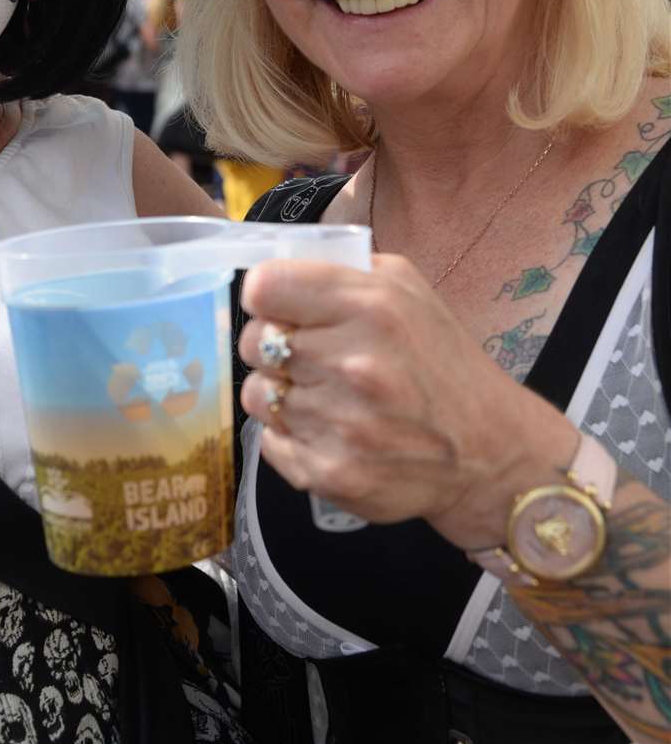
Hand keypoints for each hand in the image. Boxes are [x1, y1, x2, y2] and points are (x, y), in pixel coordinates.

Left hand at [238, 253, 577, 550]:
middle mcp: (352, 364)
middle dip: (272, 345)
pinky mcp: (330, 473)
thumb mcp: (410, 291)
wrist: (490, 454)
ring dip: (280, 392)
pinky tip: (329, 431)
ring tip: (322, 396)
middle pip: (253, 341)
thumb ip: (344, 270)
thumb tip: (279, 270)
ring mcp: (339, 424)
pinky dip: (291, 435)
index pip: (263, 287)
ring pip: (257, 394)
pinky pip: (270, 440)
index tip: (280, 307)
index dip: (266, 295)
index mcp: (370, 307)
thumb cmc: (444, 364)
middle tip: (307, 355)